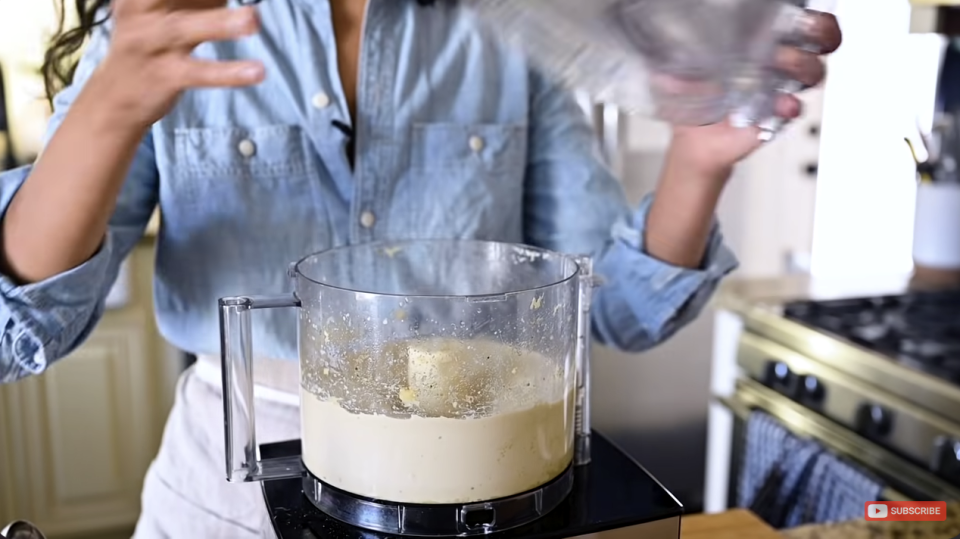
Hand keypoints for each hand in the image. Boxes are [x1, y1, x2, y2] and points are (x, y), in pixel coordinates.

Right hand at [92, 0, 263, 129]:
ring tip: (253, 20)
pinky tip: (257, 71)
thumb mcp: (169, 4)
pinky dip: (228, 72)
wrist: (115, 95)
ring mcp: (149, 42)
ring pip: (184, 29)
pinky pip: (198, 73)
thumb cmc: (154, 37)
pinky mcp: (163, 75)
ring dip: (220, 24)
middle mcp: (140, 8)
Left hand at [666, 10, 842, 178]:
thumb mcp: (682, 71)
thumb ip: (675, 58)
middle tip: (799, 34)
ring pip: (813, 70)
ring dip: (803, 65)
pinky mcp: (777, 115)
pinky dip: (789, 105)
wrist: (695, 140)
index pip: (797, 18)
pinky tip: (781, 104)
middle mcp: (777, 62)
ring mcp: (781, 88)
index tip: (795, 12)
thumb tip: (654, 53)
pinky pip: (794, 108)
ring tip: (782, 67)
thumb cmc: (696, 98)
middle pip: (820, 38)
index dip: (806, 14)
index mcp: (760, 43)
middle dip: (819, 33)